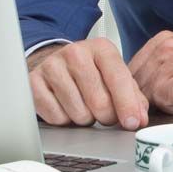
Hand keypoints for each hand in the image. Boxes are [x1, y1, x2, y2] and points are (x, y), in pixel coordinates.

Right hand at [27, 37, 147, 129]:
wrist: (55, 63)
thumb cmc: (90, 72)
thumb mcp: (114, 76)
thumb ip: (133, 96)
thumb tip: (138, 118)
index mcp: (101, 48)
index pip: (118, 78)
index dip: (127, 104)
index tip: (132, 122)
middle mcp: (76, 53)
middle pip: (99, 101)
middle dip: (107, 116)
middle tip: (105, 114)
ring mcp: (52, 67)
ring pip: (78, 113)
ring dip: (85, 118)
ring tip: (83, 106)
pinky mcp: (34, 83)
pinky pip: (56, 118)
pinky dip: (65, 120)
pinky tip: (66, 107)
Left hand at [128, 30, 172, 112]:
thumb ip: (155, 68)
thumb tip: (128, 90)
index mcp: (161, 40)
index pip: (128, 71)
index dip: (136, 90)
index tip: (151, 96)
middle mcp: (166, 46)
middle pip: (135, 84)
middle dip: (149, 98)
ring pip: (149, 95)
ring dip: (166, 103)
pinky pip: (165, 102)